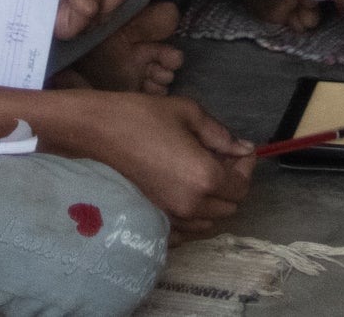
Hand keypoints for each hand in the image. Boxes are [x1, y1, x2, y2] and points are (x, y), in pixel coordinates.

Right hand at [30, 91, 254, 232]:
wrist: (99, 133)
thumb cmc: (143, 116)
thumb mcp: (189, 113)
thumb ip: (221, 135)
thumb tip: (243, 149)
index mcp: (205, 177)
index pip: (242, 186)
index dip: (245, 168)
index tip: (239, 150)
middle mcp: (193, 204)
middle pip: (230, 206)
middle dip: (233, 183)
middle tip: (222, 158)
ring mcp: (172, 216)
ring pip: (210, 221)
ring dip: (215, 200)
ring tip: (203, 173)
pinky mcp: (156, 219)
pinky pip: (187, 229)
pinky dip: (195, 215)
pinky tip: (186, 193)